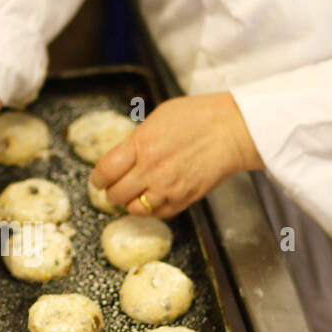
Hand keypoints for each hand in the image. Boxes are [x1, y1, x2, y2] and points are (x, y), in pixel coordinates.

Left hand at [89, 92, 263, 217]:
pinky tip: (154, 197)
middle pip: (116, 194)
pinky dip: (152, 208)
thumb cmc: (199, 117)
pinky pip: (158, 214)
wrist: (233, 130)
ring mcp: (168, 187)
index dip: (98, 178)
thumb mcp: (158, 117)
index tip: (99, 179)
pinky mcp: (184, 199)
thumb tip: (122, 156)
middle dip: (112, 191)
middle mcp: (151, 169)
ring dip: (130, 202)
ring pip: (134, 209)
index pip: (105, 171)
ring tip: (135, 193)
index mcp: (141, 145)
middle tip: (116, 186)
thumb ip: (137, 140)